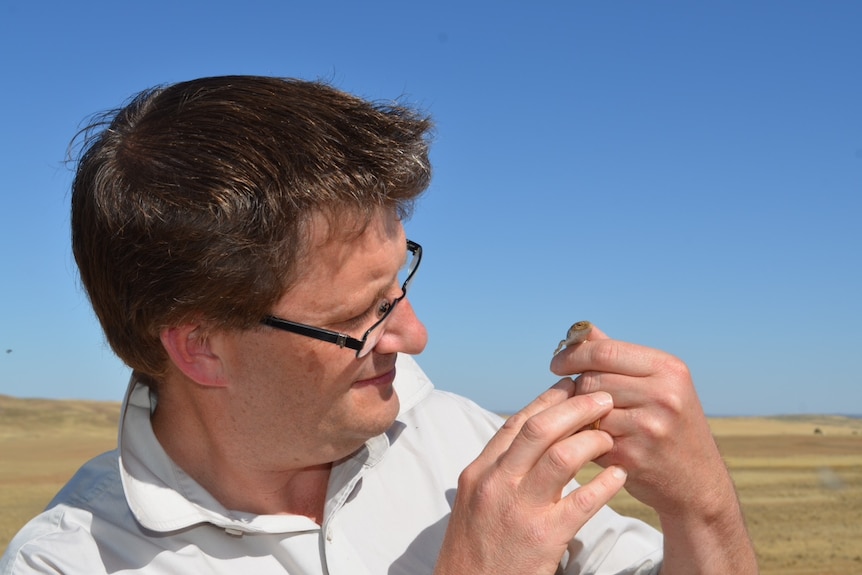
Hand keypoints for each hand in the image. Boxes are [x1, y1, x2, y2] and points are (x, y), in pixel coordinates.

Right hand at [434, 378, 627, 574]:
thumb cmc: (474, 548)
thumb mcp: (475, 501)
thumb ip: (499, 471)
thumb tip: (528, 444)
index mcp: (480, 471)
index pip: (517, 424)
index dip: (546, 401)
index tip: (569, 387)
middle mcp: (497, 483)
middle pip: (539, 430)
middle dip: (575, 408)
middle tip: (601, 397)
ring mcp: (519, 509)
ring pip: (560, 457)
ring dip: (591, 440)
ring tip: (610, 435)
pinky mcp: (542, 537)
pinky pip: (581, 502)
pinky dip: (604, 485)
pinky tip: (619, 476)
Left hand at [550, 324, 757, 572]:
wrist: (697, 482)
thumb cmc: (671, 424)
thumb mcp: (659, 383)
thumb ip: (618, 356)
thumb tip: (581, 330)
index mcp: (669, 369)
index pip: (604, 351)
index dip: (573, 355)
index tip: (557, 363)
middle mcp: (664, 395)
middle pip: (592, 380)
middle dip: (577, 387)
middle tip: (576, 396)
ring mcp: (649, 427)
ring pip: (588, 410)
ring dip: (578, 414)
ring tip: (588, 418)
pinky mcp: (633, 456)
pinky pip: (589, 438)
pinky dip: (584, 438)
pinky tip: (593, 440)